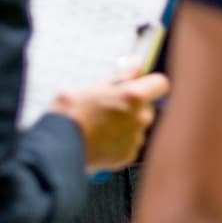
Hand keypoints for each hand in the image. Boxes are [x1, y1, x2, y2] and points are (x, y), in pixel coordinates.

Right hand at [51, 73, 169, 172]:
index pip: (161, 84)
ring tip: (103, 121)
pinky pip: (131, 142)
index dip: (151, 82)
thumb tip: (135, 66)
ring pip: (139, 125)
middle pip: (149, 106)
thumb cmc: (73, 112)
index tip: (141, 82)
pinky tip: (103, 136)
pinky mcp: (128, 156)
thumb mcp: (94, 86)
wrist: (61, 144)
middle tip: (113, 102)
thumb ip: (121, 77)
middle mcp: (140, 119)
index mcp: (133, 96)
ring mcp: (135, 139)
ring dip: (128, 122)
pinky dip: (121, 139)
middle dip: (135, 104)